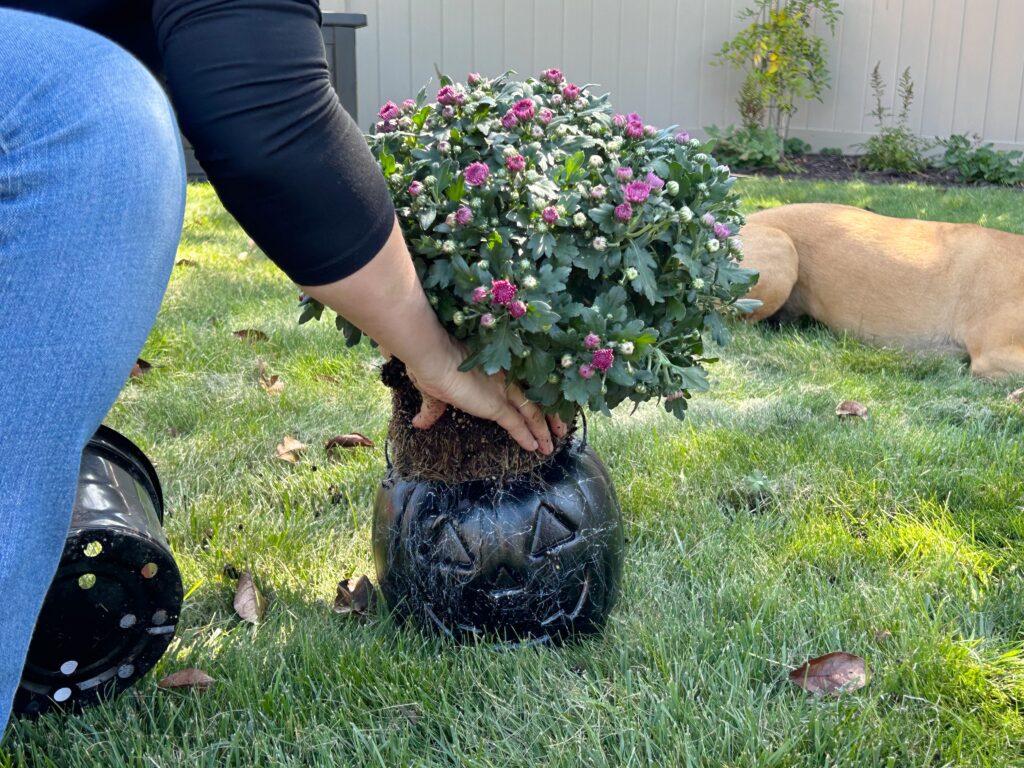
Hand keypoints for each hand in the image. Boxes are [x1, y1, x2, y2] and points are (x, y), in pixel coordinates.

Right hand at [401, 339, 567, 454]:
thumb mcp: (435, 391)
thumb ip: (433, 408)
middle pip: (536, 397)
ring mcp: (503, 391)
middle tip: (560, 428)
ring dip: (544, 429)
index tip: (544, 407)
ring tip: (552, 444)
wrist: (432, 357)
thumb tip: (419, 422)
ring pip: (533, 412)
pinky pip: (519, 424)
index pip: (522, 384)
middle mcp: (505, 377)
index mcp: (494, 368)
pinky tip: (537, 447)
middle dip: (548, 414)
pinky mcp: (497, 406)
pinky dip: (529, 436)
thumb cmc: (432, 366)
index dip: (534, 396)